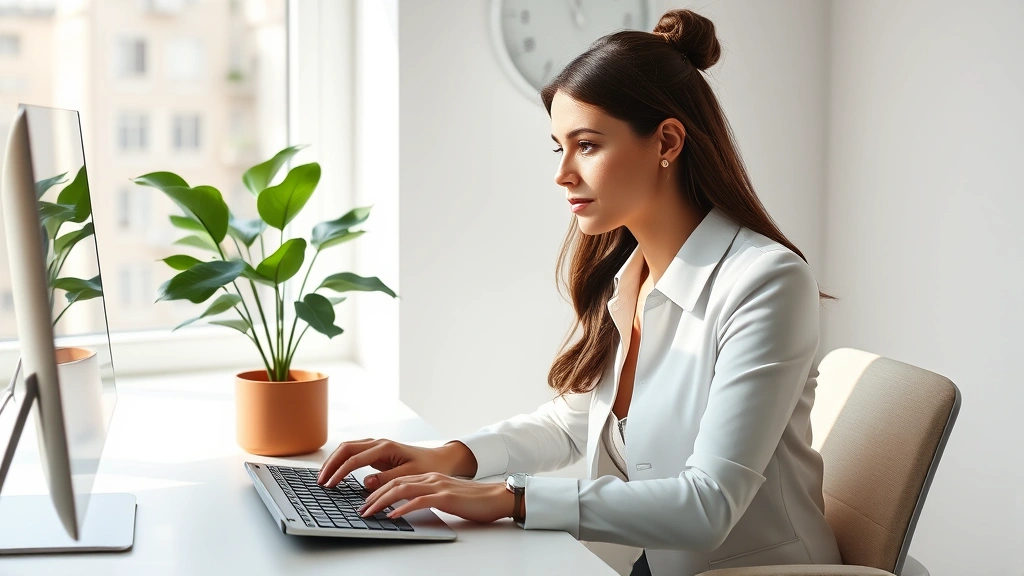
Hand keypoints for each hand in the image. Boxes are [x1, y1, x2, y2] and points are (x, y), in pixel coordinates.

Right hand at [317, 438, 475, 489]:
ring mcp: (377, 446)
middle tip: (320, 481)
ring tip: (324, 477)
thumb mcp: (410, 475)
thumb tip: (366, 482)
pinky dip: (342, 461)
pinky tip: (336, 472)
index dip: (340, 472)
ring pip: (348, 448)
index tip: (330, 484)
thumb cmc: (428, 466)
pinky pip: (354, 453)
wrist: (440, 460)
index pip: (355, 459)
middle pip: (346, 448)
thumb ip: (388, 478)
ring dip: (334, 461)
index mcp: (386, 447)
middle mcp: (379, 443)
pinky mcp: (377, 453)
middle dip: (331, 464)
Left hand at [357, 472, 515, 523]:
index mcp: (429, 477)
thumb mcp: (445, 496)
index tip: (365, 502)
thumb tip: (407, 506)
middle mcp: (431, 478)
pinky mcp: (446, 497)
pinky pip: (420, 501)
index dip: (378, 491)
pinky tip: (393, 516)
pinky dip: (403, 508)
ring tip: (370, 513)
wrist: (496, 497)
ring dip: (382, 502)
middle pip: (395, 483)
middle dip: (374, 496)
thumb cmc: (473, 500)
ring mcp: (438, 486)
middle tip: (361, 509)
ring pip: (403, 489)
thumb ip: (427, 497)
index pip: (397, 480)